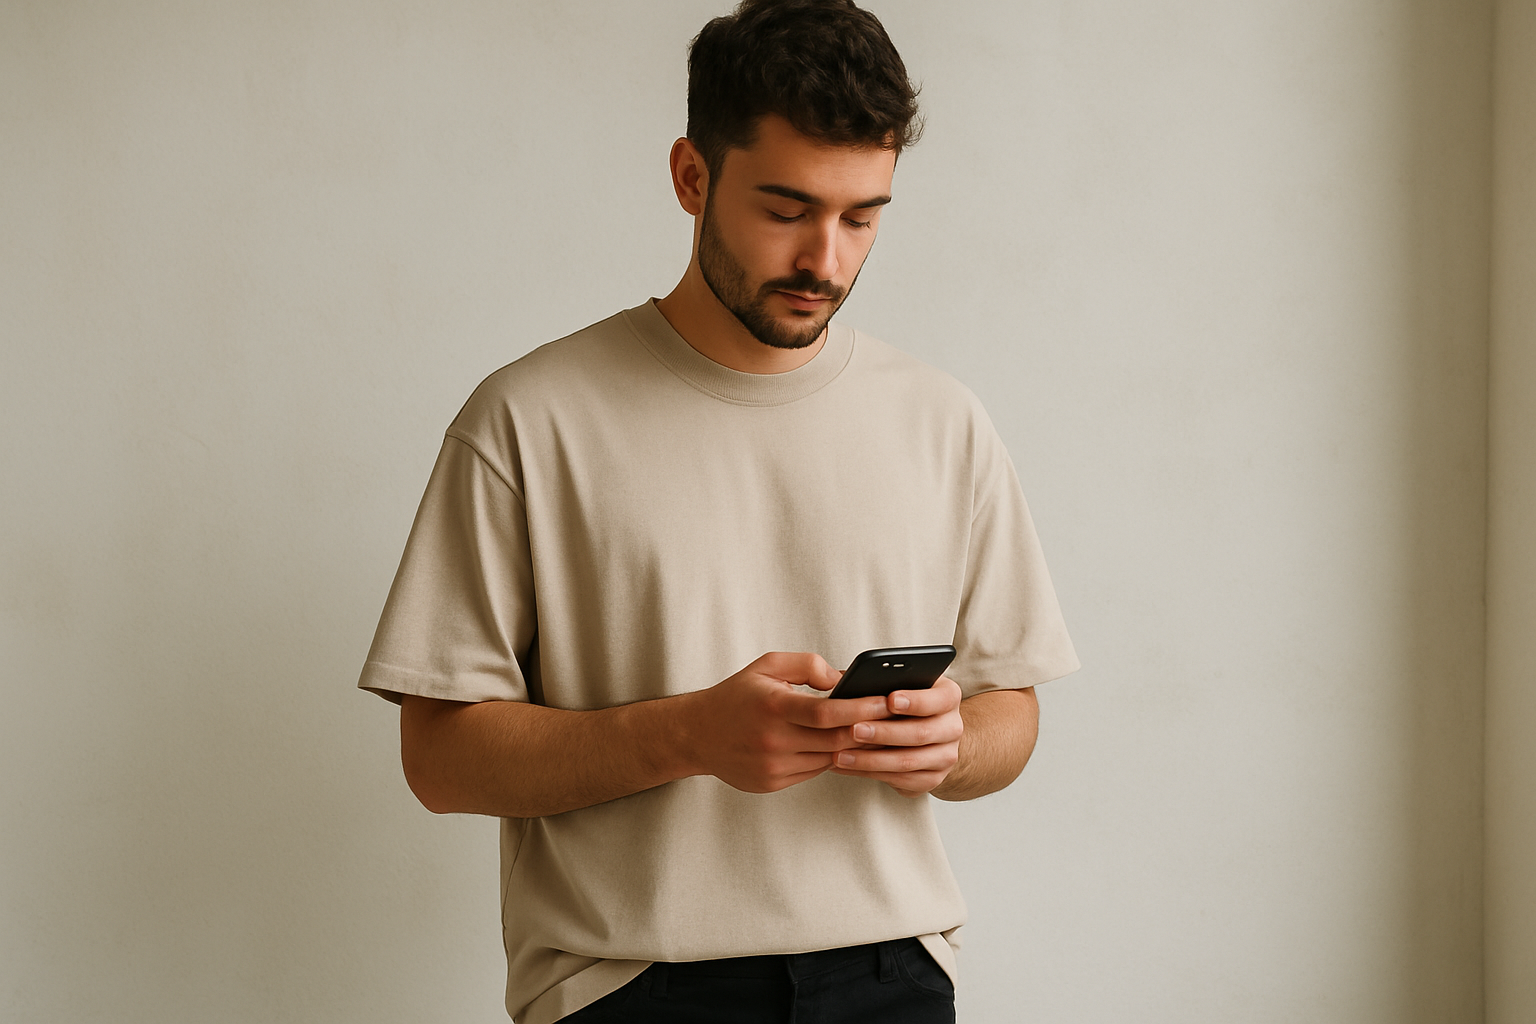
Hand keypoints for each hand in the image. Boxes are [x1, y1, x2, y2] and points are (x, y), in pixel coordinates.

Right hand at [679, 652, 890, 793]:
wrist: (696, 734)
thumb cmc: (736, 696)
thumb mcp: (767, 666)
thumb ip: (807, 665)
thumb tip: (843, 678)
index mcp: (772, 706)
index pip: (827, 712)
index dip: (861, 708)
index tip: (884, 701)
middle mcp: (772, 739)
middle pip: (834, 739)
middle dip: (867, 729)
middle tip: (892, 718)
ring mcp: (772, 766)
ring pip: (828, 759)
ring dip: (850, 746)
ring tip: (872, 732)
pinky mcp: (771, 783)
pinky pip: (813, 771)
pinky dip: (828, 758)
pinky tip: (837, 745)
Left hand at [827, 675, 963, 796]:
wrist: (928, 733)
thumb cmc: (904, 701)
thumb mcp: (899, 683)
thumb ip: (879, 680)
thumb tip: (846, 681)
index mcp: (948, 697)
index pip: (938, 699)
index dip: (915, 700)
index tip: (890, 699)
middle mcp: (952, 727)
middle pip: (920, 733)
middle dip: (884, 733)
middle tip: (854, 730)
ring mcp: (945, 756)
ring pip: (908, 761)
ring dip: (871, 760)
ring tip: (841, 755)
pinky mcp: (933, 779)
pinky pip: (901, 780)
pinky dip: (870, 774)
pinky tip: (847, 766)